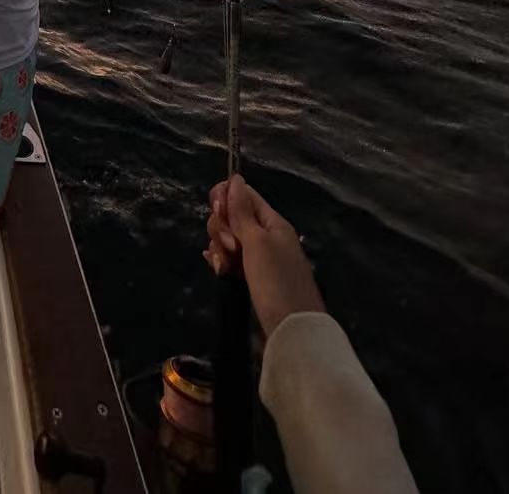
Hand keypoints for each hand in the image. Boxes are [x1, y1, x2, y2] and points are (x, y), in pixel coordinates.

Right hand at [204, 174, 324, 338]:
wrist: (291, 331)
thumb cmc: (276, 282)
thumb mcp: (257, 243)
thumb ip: (242, 212)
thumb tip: (236, 178)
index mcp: (271, 222)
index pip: (243, 194)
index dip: (225, 197)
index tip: (218, 211)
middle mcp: (265, 235)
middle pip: (231, 216)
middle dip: (221, 227)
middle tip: (230, 248)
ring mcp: (258, 257)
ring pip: (227, 239)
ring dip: (219, 247)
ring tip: (224, 267)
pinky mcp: (250, 277)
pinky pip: (229, 259)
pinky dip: (220, 261)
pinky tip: (217, 268)